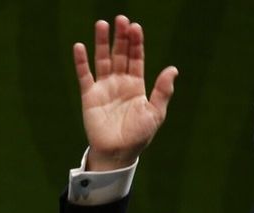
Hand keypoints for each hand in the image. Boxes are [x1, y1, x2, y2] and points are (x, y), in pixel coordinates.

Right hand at [73, 15, 177, 170]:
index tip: (136, 27)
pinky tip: (80, 46)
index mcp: (137, 85)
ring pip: (102, 60)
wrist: (119, 152)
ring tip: (102, 24)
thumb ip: (162, 91)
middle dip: (121, 37)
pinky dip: (81, 61)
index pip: (136, 59)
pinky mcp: (89, 95)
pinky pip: (84, 75)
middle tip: (121, 19)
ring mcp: (104, 87)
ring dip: (101, 42)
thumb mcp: (155, 113)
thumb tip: (173, 69)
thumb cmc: (139, 135)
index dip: (136, 43)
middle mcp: (120, 82)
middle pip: (120, 54)